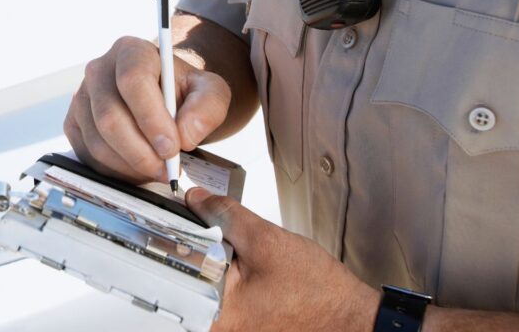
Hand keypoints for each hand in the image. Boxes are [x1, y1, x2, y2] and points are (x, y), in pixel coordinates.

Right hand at [64, 36, 230, 183]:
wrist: (165, 99)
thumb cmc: (185, 93)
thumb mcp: (210, 93)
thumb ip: (208, 108)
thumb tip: (185, 135)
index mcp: (131, 51)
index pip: (132, 81)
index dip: (151, 118)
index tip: (173, 147)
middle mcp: (99, 70)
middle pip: (109, 117)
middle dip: (141, 152)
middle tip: (167, 169)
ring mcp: (81, 97)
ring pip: (98, 141)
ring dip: (131, 165)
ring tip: (158, 170)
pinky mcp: (73, 123)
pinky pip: (88, 155)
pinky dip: (116, 171)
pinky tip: (138, 168)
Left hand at [186, 188, 378, 331]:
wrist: (349, 315)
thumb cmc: (317, 291)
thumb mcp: (266, 241)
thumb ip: (226, 216)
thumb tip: (196, 200)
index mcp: (217, 314)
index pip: (174, 269)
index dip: (170, 238)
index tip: (169, 218)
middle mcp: (217, 326)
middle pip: (184, 276)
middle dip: (190, 247)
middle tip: (199, 225)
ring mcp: (228, 327)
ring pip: (200, 281)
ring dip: (206, 258)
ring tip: (223, 244)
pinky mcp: (238, 322)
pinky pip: (217, 291)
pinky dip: (220, 271)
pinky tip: (234, 259)